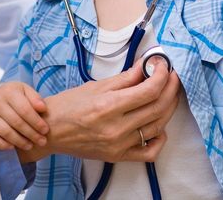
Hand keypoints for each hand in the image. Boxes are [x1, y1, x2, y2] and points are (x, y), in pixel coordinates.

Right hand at [0, 81, 48, 150]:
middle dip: (31, 134)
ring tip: (30, 145)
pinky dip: (3, 145)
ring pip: (5, 132)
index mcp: (8, 91)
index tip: (46, 130)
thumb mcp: (25, 91)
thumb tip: (42, 108)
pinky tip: (13, 147)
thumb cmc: (14, 95)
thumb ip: (35, 98)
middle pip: (16, 122)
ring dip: (20, 141)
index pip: (25, 110)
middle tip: (42, 141)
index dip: (37, 122)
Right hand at [18, 61, 179, 162]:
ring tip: (168, 93)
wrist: (52, 129)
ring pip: (157, 126)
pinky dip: (160, 138)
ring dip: (168, 108)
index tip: (163, 65)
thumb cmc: (68, 105)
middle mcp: (116, 127)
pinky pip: (149, 152)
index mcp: (108, 105)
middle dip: (169, 88)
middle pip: (157, 107)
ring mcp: (119, 144)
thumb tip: (145, 66)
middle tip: (170, 75)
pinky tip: (159, 125)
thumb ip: (124, 78)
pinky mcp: (119, 156)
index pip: (148, 90)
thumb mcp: (94, 86)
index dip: (161, 75)